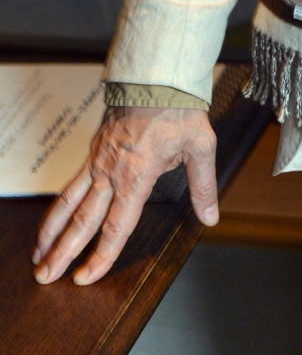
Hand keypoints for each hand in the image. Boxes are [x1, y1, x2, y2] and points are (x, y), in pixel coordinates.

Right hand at [32, 106, 217, 285]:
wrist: (157, 77)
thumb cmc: (179, 109)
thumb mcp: (200, 147)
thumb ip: (202, 186)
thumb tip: (210, 217)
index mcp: (136, 176)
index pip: (116, 227)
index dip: (101, 256)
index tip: (86, 277)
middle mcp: (110, 173)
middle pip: (83, 221)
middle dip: (63, 253)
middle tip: (45, 277)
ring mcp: (98, 162)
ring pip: (68, 204)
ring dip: (51, 232)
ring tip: (38, 256)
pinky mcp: (93, 152)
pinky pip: (70, 184)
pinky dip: (58, 207)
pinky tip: (52, 221)